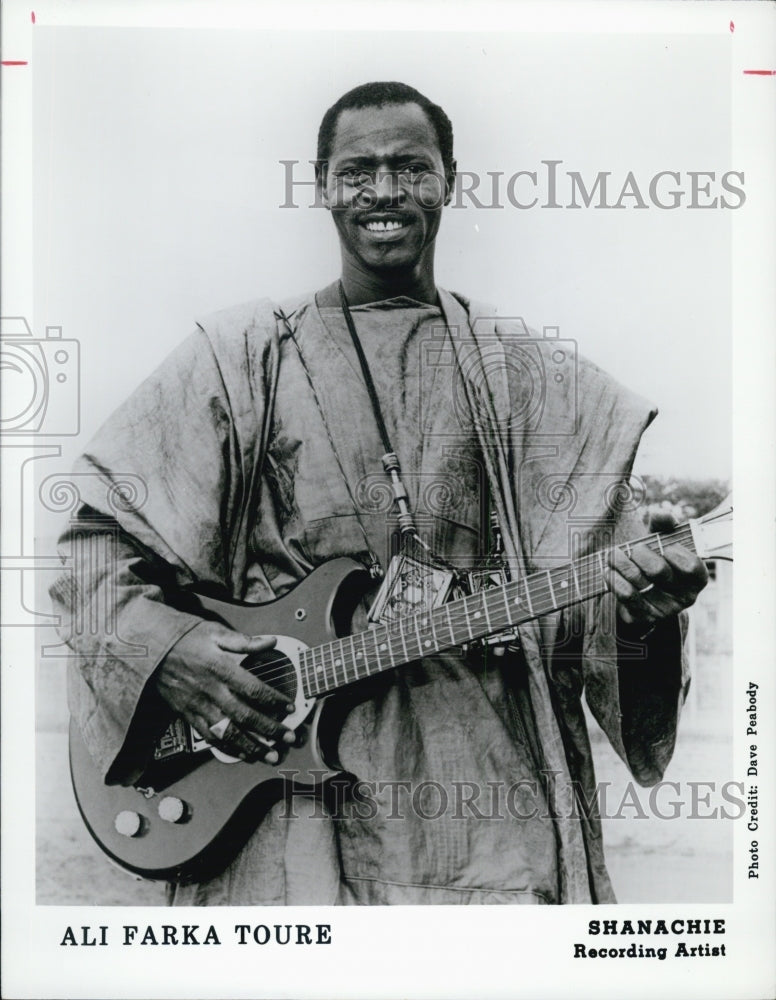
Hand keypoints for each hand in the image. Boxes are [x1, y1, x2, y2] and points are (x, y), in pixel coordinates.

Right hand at [154, 621, 295, 761]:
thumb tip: (272, 641)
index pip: (253, 689)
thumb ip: (245, 641)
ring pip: (228, 732)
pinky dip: (228, 748)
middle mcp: (210, 690)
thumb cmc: (183, 638)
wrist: (148, 651)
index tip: (290, 708)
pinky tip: (242, 754)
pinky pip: (209, 737)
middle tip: (289, 738)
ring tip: (270, 755)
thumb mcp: (214, 632)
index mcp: (220, 668)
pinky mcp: (188, 715)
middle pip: (245, 716)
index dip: (274, 700)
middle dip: (269, 729)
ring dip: (251, 746)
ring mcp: (198, 705)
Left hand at [605, 511, 708, 630]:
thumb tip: (663, 515)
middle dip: (640, 554)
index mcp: (697, 578)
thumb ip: (664, 525)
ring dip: (621, 563)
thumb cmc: (656, 561)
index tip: (663, 546)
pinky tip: (608, 570)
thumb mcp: (662, 542)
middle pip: (658, 570)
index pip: (691, 565)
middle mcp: (686, 597)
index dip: (674, 552)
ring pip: (639, 581)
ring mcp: (666, 609)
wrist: (644, 596)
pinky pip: (627, 595)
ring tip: (613, 554)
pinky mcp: (645, 617)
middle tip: (633, 548)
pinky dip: (614, 579)